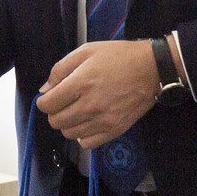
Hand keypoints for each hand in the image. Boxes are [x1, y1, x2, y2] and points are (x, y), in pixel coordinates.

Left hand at [35, 40, 156, 148]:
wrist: (151, 69)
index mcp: (80, 83)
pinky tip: (89, 122)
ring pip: (69, 134)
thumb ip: (60, 69)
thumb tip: (45, 90)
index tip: (51, 96)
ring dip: (69, 123)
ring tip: (78, 111)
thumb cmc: (118, 56)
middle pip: (56, 122)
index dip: (44, 101)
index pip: (48, 104)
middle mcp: (90, 106)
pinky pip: (87, 144)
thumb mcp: (86, 51)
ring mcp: (103, 121)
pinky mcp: (115, 130)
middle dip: (55, 112)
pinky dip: (83, 135)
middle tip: (64, 103)